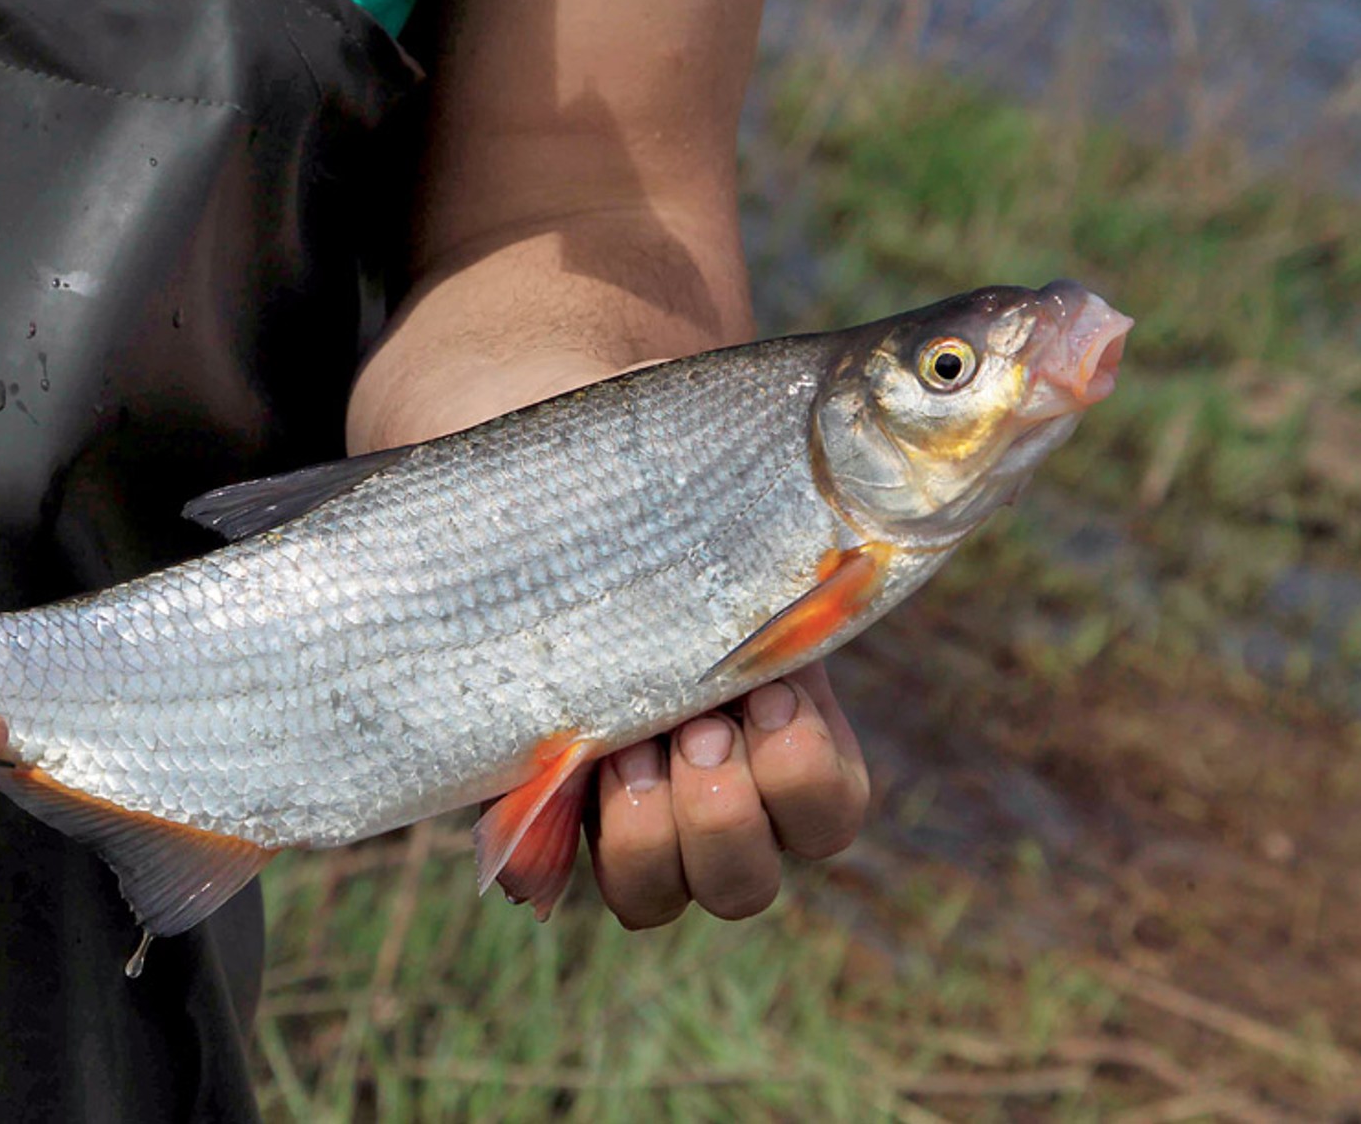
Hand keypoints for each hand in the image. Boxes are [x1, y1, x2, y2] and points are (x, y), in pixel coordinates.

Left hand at [349, 361, 869, 927]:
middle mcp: (705, 782)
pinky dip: (543, 847)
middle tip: (693, 730)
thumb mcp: (750, 487)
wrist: (555, 464)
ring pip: (657, 895)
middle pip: (744, 881)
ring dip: (647, 840)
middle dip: (722, 820)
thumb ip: (798, 528)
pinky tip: (540, 783)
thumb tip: (827, 595)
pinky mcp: (533, 797)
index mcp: (779, 723)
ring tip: (621, 751)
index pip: (825, 814)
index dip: (806, 780)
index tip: (770, 697)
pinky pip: (544, 873)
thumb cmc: (668, 466)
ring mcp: (617, 798)